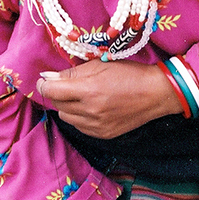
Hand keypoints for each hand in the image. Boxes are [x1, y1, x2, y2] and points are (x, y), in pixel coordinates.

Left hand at [36, 59, 184, 138]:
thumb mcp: (99, 65)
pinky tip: (90, 107)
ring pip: (66, 117)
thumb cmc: (128, 73)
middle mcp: (90, 111)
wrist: (155, 94)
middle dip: (57, 93)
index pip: (51, 91)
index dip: (43, 84)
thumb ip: (72, 72)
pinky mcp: (102, 135)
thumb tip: (49, 77)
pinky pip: (79, 126)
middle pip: (57, 105)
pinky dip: (79, 116)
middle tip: (66, 84)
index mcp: (88, 90)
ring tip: (81, 95)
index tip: (44, 80)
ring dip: (67, 106)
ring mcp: (96, 126)